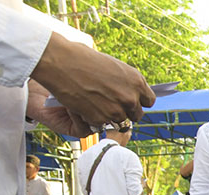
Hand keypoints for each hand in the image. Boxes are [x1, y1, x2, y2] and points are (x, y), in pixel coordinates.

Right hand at [30, 32, 154, 127]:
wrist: (59, 61)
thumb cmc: (83, 58)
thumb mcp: (113, 66)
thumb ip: (126, 82)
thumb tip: (132, 91)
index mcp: (137, 82)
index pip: (148, 101)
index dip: (138, 101)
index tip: (130, 100)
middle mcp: (130, 98)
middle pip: (136, 115)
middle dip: (125, 111)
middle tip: (110, 103)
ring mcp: (115, 110)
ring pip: (119, 121)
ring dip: (110, 115)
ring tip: (95, 102)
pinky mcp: (100, 119)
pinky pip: (101, 123)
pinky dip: (94, 117)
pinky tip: (84, 104)